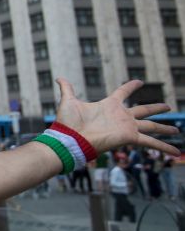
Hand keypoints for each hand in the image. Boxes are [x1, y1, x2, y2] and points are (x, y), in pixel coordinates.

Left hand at [55, 78, 179, 156]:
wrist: (69, 139)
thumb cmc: (68, 122)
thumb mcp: (68, 101)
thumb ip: (66, 89)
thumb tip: (58, 77)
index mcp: (109, 105)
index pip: (123, 92)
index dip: (131, 86)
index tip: (139, 82)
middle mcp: (120, 116)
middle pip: (143, 110)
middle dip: (155, 108)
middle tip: (167, 106)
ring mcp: (126, 127)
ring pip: (151, 126)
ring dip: (165, 128)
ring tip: (176, 130)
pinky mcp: (129, 137)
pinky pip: (150, 142)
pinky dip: (164, 147)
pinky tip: (176, 153)